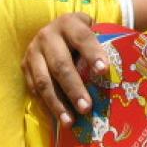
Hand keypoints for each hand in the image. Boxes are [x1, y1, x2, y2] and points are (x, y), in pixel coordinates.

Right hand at [23, 12, 108, 126]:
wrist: (57, 29)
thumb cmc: (82, 36)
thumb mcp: (92, 31)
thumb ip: (103, 45)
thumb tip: (122, 74)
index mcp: (69, 24)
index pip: (82, 38)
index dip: (93, 54)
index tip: (103, 70)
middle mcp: (48, 36)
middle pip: (61, 65)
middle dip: (74, 88)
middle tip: (86, 108)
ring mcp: (33, 52)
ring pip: (44, 81)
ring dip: (57, 103)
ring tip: (69, 121)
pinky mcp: (24, 66)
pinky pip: (34, 89)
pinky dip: (46, 104)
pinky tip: (58, 117)